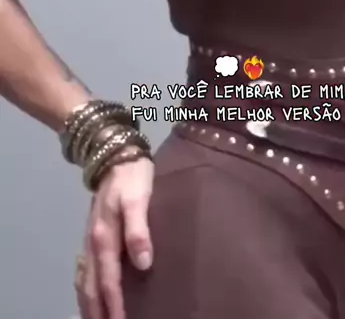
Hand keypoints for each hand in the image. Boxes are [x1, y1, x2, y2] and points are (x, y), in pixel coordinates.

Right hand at [75, 154, 154, 318]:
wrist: (116, 155)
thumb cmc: (132, 178)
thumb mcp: (139, 199)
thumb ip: (140, 230)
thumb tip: (144, 264)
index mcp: (105, 238)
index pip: (109, 281)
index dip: (115, 306)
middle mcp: (94, 244)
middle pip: (92, 288)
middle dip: (98, 312)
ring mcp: (91, 240)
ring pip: (86, 281)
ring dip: (90, 304)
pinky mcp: (95, 236)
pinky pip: (86, 271)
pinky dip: (88, 289)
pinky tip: (94, 296)